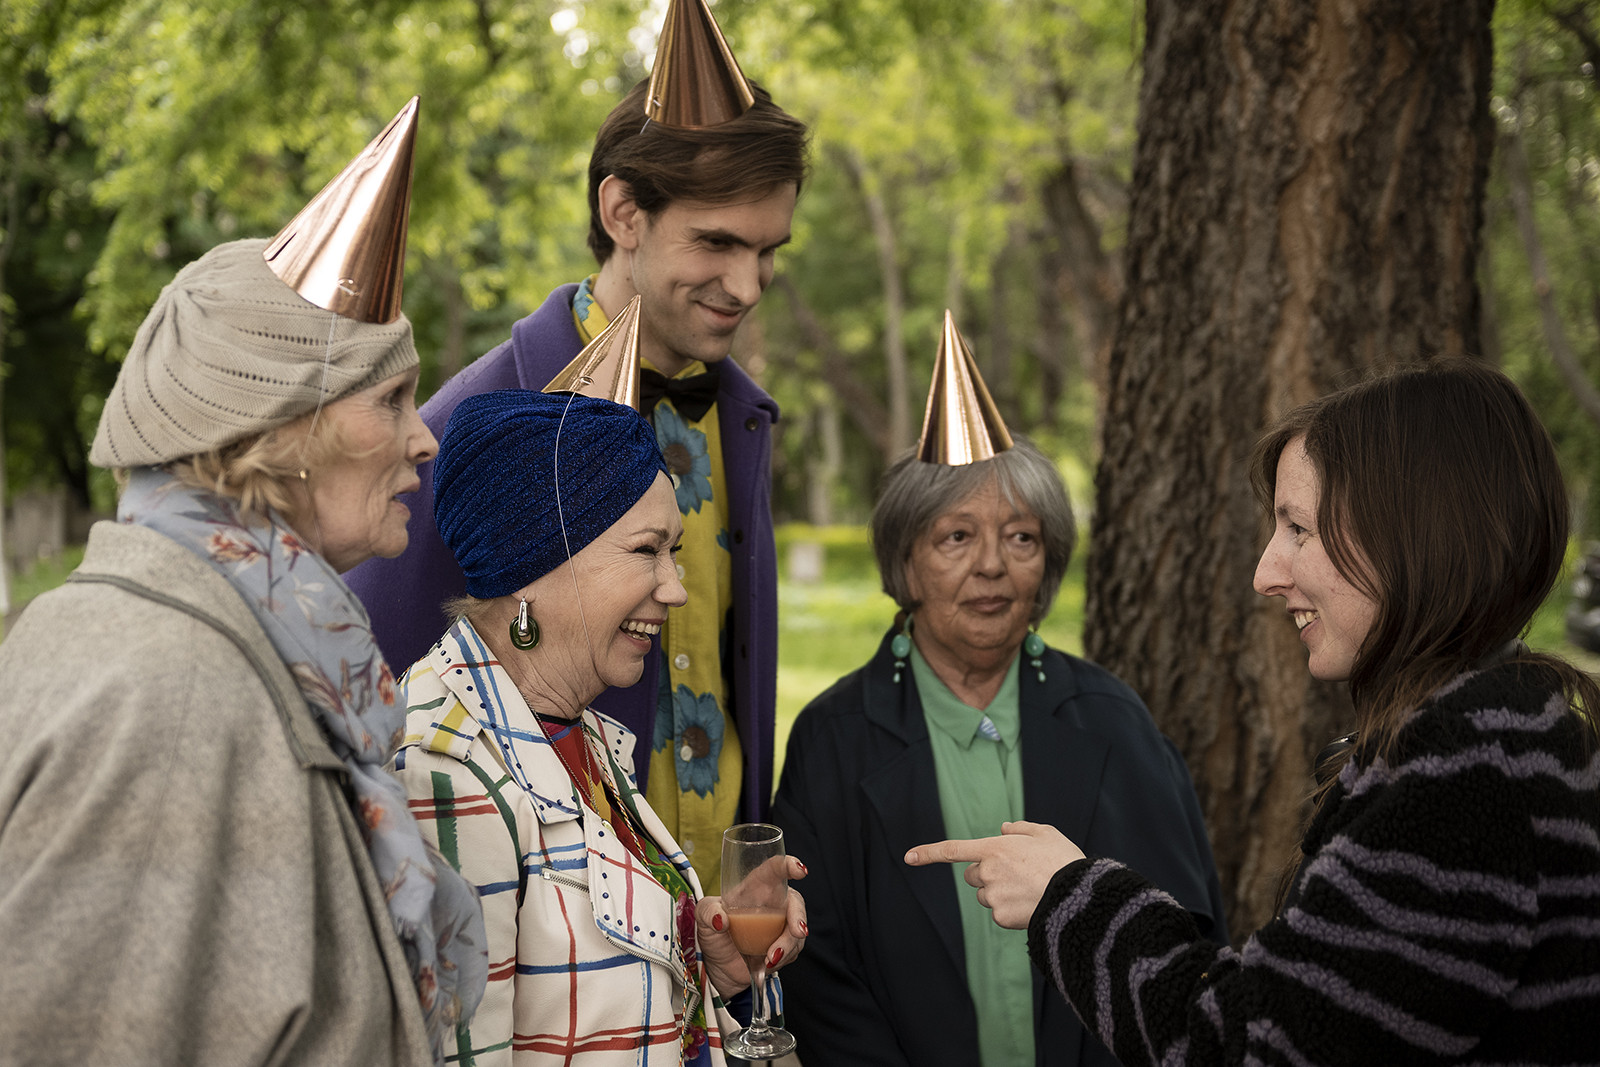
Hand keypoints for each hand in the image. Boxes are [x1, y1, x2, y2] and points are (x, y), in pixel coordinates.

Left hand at [697, 855, 808, 997]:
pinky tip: (765, 964)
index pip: (774, 869)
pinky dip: (783, 958)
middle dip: (799, 916)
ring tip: (769, 959)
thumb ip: (708, 911)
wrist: (719, 967)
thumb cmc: (714, 933)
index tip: (799, 870)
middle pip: (795, 902)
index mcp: (755, 887)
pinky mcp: (784, 945)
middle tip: (797, 931)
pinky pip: (793, 950)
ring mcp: (781, 925)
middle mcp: (772, 903)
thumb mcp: (703, 917)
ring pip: (796, 930)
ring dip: (787, 945)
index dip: (788, 865)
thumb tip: (720, 920)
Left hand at [904, 821, 1084, 928]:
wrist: (1080, 897)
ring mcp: (993, 896)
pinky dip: (1011, 910)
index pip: (953, 850)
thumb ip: (1021, 829)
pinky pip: (999, 914)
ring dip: (1000, 892)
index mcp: (994, 848)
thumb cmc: (1065, 861)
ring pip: (987, 895)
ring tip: (1030, 890)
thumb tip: (1003, 829)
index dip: (929, 853)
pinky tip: (1032, 904)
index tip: (908, 857)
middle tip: (1015, 875)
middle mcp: (988, 872)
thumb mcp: (1046, 833)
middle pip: (973, 876)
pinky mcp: (1001, 918)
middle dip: (986, 874)